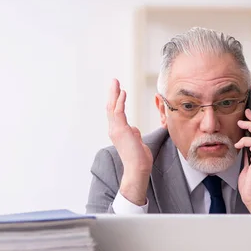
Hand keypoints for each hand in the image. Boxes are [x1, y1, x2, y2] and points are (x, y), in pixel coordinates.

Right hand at [107, 79, 152, 204]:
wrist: (137, 169)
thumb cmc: (139, 159)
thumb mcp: (137, 143)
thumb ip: (134, 134)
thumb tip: (134, 129)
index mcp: (117, 133)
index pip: (115, 113)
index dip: (116, 101)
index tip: (119, 91)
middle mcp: (114, 130)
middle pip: (111, 107)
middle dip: (112, 93)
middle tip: (114, 81)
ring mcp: (116, 130)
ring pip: (113, 107)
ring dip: (115, 94)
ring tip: (116, 83)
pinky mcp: (121, 130)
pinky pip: (119, 112)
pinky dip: (121, 101)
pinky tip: (123, 92)